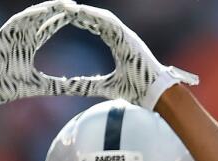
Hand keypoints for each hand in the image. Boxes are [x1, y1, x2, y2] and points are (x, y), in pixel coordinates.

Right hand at [0, 0, 77, 110]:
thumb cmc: (7, 87)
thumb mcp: (42, 86)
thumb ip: (61, 85)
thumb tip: (81, 88)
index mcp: (29, 44)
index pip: (48, 28)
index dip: (61, 21)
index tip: (79, 16)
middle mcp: (20, 36)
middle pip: (42, 18)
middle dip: (58, 11)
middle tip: (76, 6)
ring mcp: (11, 34)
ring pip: (31, 16)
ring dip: (47, 9)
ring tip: (65, 4)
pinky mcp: (2, 35)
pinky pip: (17, 21)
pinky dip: (31, 15)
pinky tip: (45, 10)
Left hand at [66, 3, 198, 108]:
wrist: (156, 95)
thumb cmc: (137, 91)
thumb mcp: (105, 86)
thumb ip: (87, 84)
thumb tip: (69, 86)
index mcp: (119, 45)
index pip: (97, 28)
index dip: (82, 21)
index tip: (65, 17)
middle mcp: (123, 37)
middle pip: (98, 19)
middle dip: (80, 13)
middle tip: (61, 8)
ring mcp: (127, 36)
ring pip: (102, 17)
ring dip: (84, 11)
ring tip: (66, 7)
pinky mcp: (129, 37)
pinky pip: (109, 21)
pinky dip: (94, 15)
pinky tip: (80, 12)